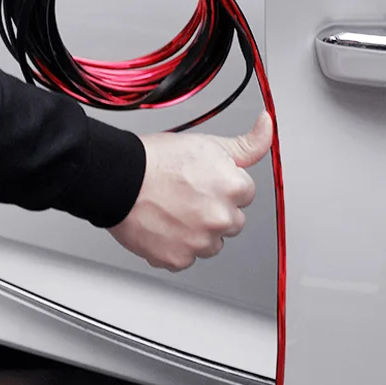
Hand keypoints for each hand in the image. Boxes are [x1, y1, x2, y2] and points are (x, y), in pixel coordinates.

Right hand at [109, 112, 273, 271]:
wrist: (118, 178)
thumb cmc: (157, 160)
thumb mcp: (209, 144)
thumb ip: (247, 143)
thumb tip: (267, 126)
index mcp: (233, 188)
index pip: (245, 194)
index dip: (224, 185)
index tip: (205, 181)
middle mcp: (220, 218)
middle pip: (232, 221)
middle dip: (215, 211)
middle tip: (188, 195)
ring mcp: (199, 242)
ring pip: (211, 243)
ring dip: (198, 232)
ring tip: (174, 210)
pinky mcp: (177, 259)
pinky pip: (186, 258)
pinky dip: (175, 247)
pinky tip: (164, 226)